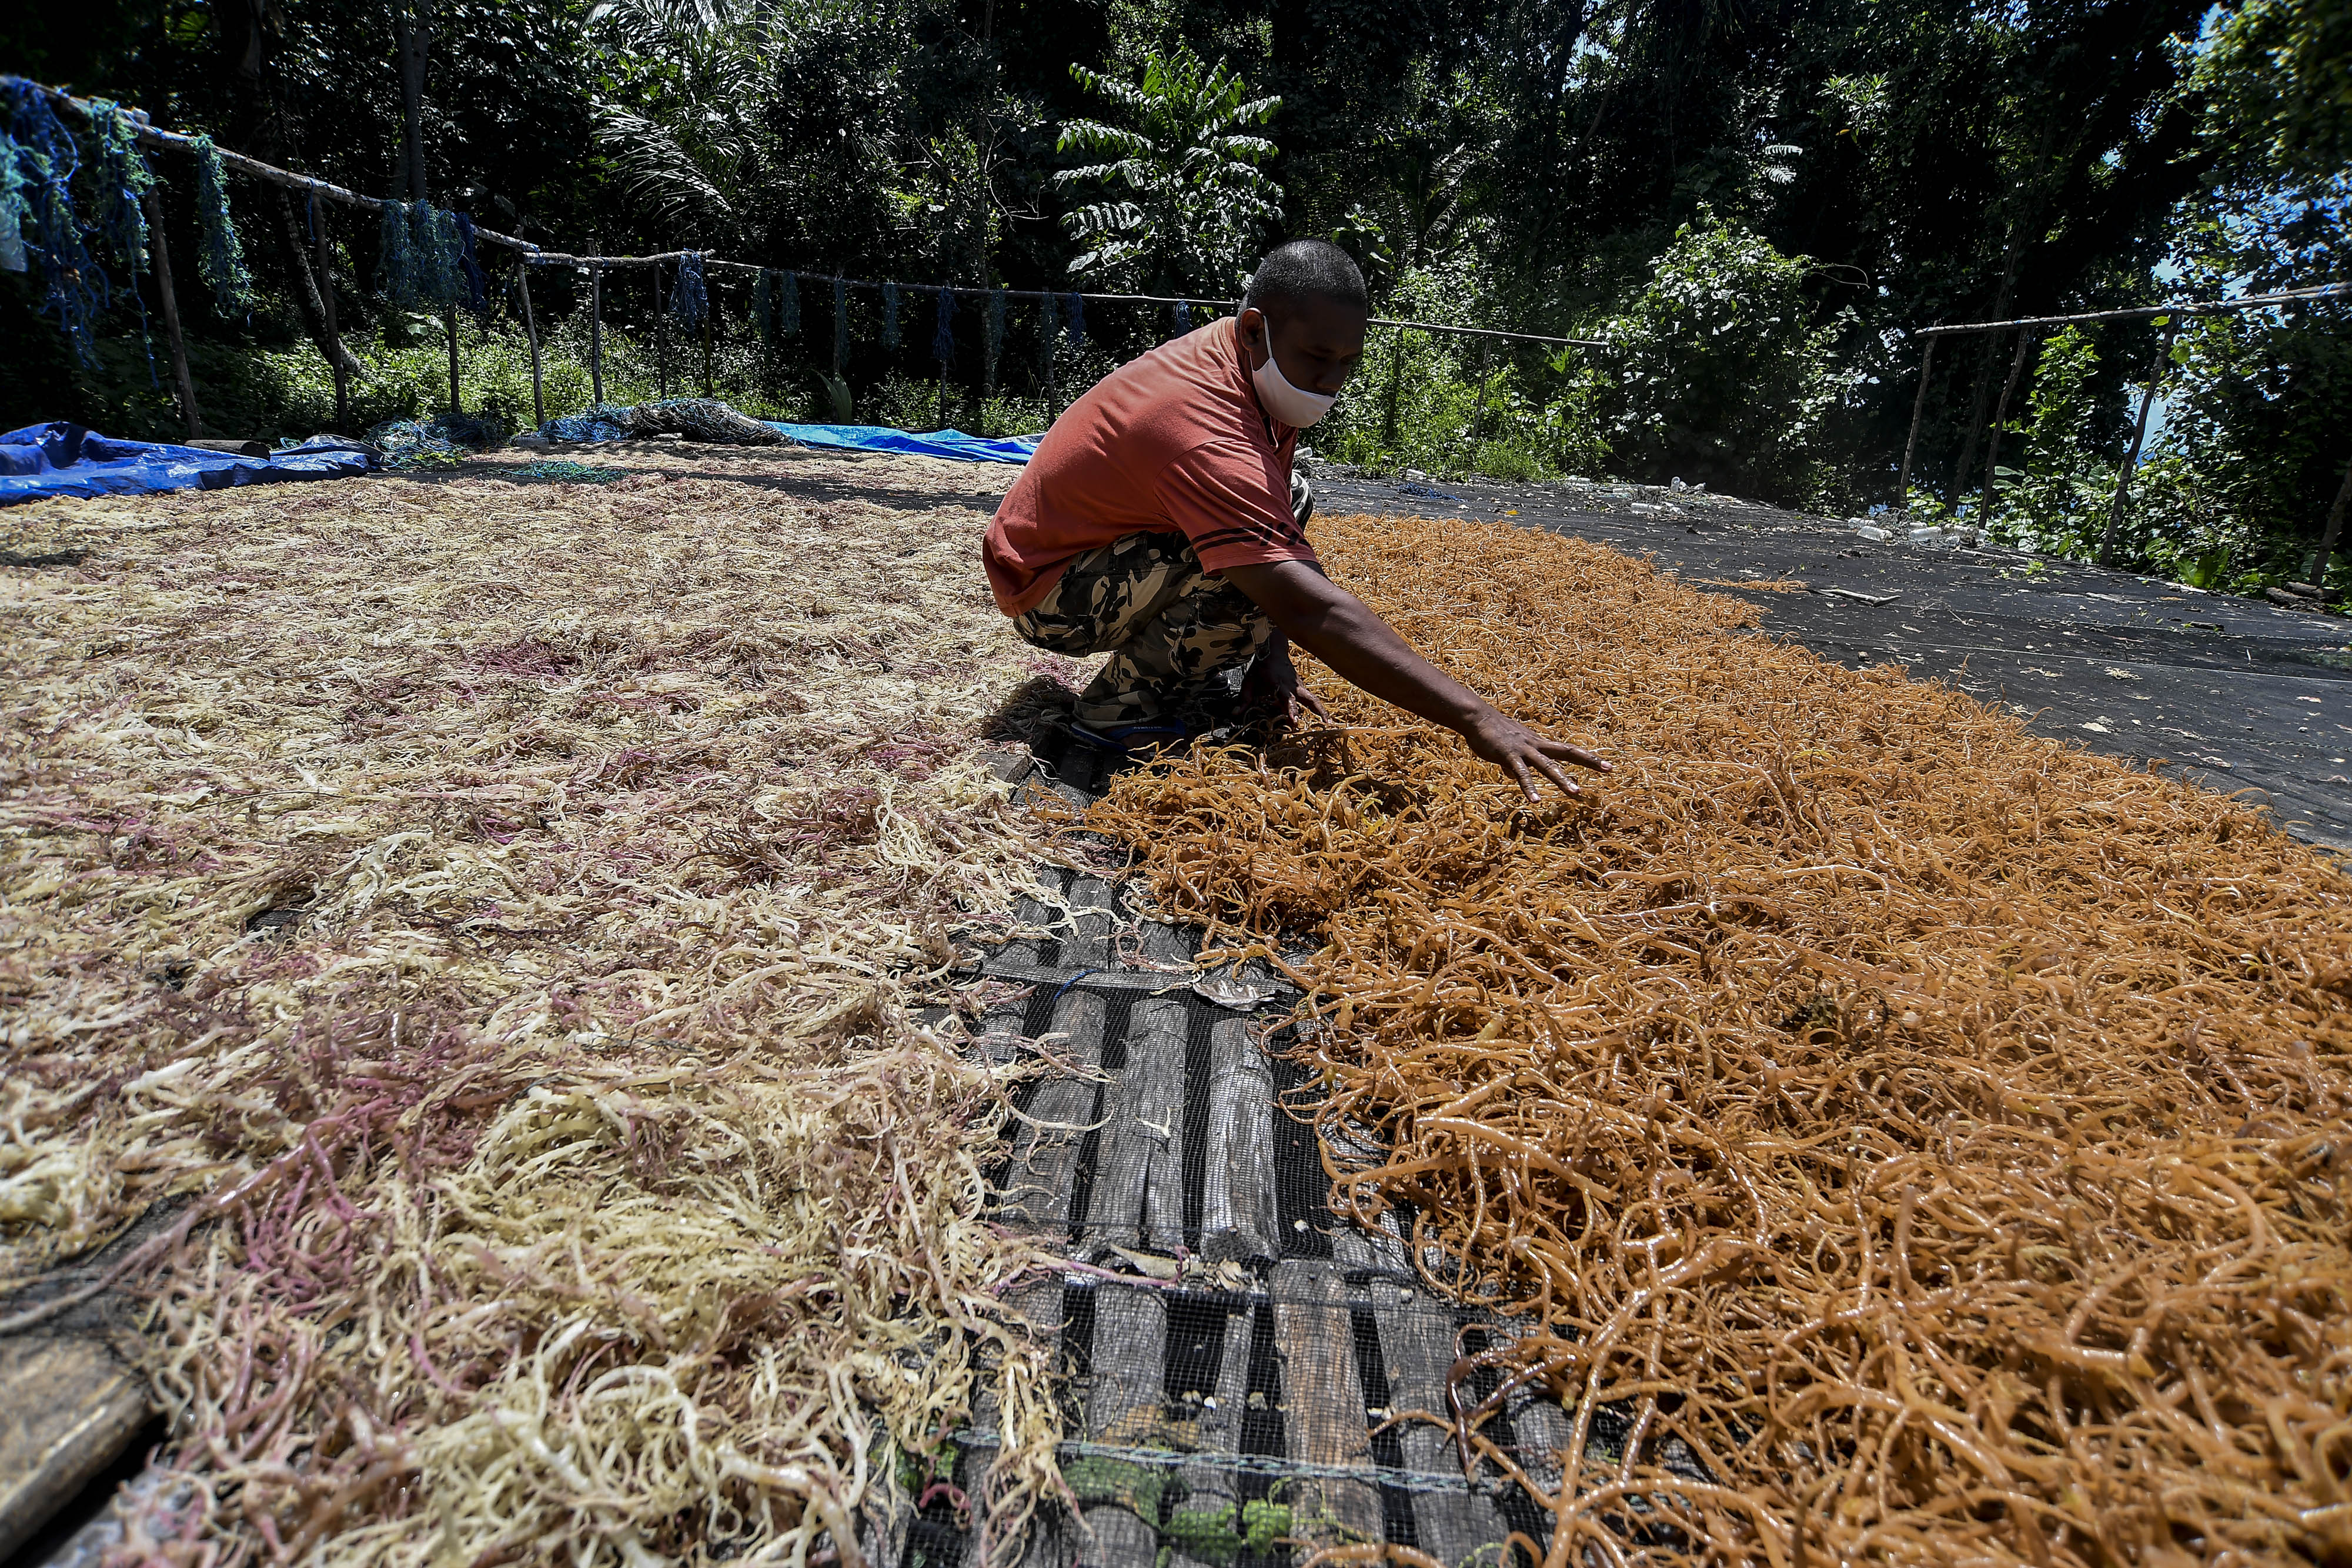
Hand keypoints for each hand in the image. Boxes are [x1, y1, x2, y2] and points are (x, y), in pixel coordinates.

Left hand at [1241, 644, 1332, 726]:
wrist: (1272, 649)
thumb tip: (1234, 715)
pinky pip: (1309, 698)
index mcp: (1280, 685)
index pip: (1288, 699)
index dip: (1291, 710)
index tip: (1295, 721)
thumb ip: (1243, 700)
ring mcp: (1299, 686)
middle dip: (1317, 710)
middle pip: (1309, 698)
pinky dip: (1316, 707)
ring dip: (1321, 710)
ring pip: (1312, 698)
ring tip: (1328, 723)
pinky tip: (1321, 717)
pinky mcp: (1301, 687)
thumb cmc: (1260, 667)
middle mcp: (1293, 686)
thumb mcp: (1248, 682)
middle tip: (1325, 724)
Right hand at [1460, 706, 1609, 802]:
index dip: (1588, 758)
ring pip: (1548, 766)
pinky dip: (1529, 788)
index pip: (1568, 750)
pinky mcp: (1509, 756)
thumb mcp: (1508, 750)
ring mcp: (1524, 750)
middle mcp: (1536, 745)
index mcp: (1538, 743)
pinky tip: (1536, 801)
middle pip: (1568, 752)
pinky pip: (1522, 774)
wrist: (1476, 717)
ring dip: (1562, 780)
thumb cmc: (1491, 732)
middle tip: (1609, 769)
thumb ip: (1514, 764)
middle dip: (1589, 761)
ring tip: (1576, 793)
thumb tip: (1516, 778)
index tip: (1607, 765)